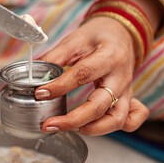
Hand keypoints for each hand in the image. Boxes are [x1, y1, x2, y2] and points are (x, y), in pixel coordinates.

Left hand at [35, 16, 148, 135]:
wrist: (121, 33)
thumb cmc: (99, 35)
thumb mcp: (76, 40)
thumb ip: (55, 57)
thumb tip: (34, 76)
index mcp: (109, 56)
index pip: (83, 75)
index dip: (59, 86)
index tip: (39, 93)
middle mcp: (121, 77)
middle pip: (99, 106)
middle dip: (72, 120)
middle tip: (49, 124)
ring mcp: (127, 91)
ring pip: (116, 120)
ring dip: (91, 129)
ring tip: (67, 128)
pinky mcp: (128, 100)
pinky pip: (129, 122)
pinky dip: (114, 128)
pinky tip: (95, 126)